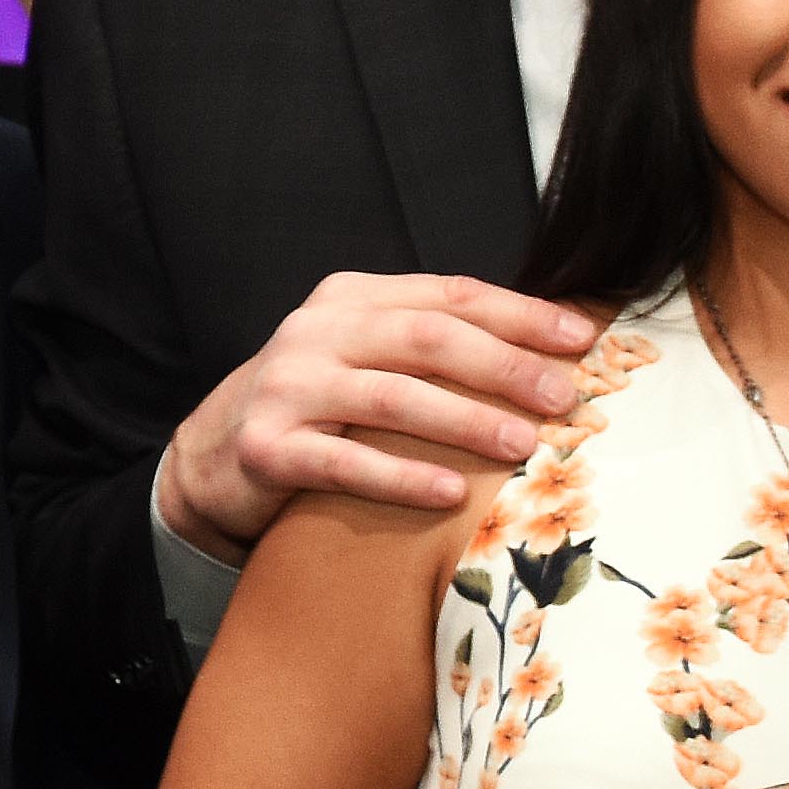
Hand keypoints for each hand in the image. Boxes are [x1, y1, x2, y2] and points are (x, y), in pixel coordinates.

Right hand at [156, 273, 597, 561]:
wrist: (209, 458)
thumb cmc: (314, 408)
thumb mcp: (362, 357)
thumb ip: (428, 347)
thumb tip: (544, 357)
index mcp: (351, 299)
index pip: (449, 295)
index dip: (519, 314)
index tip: (580, 338)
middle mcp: (317, 332)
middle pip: (427, 338)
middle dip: (505, 366)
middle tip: (564, 396)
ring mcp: (288, 388)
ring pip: (393, 397)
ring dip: (466, 421)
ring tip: (524, 444)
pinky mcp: (267, 448)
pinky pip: (346, 462)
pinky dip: (402, 477)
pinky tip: (451, 492)